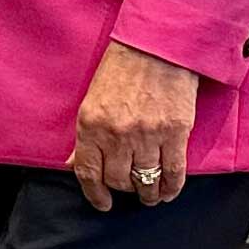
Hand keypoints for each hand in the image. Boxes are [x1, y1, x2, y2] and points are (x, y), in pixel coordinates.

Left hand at [69, 39, 201, 210]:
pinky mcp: (175, 132)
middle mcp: (117, 134)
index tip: (103, 203)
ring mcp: (147, 135)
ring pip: (145, 181)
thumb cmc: (123, 68)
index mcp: (91, 125)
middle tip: (131, 187)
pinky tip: (167, 192)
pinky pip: (173, 172)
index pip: (88, 172)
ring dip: (147, 194)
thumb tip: (73, 163)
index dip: (95, 194)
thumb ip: (85, 135)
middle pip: (118, 180)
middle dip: (124, 189)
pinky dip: (171, 188)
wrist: (157, 45)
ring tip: (150, 195)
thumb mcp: (92, 99)